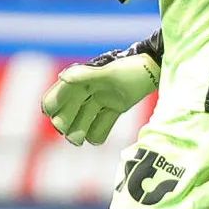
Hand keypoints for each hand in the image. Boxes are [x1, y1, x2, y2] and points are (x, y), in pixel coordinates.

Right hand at [40, 32, 162, 146]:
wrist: (155, 68)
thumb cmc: (130, 68)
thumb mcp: (108, 73)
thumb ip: (85, 76)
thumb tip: (61, 77)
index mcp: (81, 79)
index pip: (58, 95)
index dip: (53, 107)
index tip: (55, 119)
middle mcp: (89, 90)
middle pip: (69, 111)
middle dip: (66, 123)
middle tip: (71, 136)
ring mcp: (102, 99)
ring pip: (84, 119)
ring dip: (79, 131)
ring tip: (80, 140)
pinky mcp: (116, 107)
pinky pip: (102, 123)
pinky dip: (97, 133)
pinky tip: (96, 139)